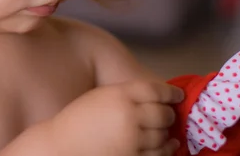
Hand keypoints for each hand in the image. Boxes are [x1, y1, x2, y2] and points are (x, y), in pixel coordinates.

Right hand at [48, 80, 184, 155]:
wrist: (61, 145)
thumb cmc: (79, 118)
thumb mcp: (102, 95)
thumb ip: (128, 94)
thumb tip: (158, 98)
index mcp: (120, 94)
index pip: (156, 90)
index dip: (171, 93)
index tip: (178, 95)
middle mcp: (128, 115)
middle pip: (163, 114)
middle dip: (169, 114)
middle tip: (170, 115)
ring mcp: (131, 139)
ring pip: (163, 135)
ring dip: (168, 132)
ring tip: (169, 131)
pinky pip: (158, 154)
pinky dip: (166, 149)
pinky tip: (169, 145)